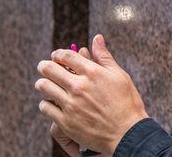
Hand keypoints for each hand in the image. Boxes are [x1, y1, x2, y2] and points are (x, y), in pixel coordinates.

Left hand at [36, 34, 147, 154]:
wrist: (127, 133)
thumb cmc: (127, 102)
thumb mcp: (120, 75)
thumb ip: (104, 56)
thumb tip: (97, 38)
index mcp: (93, 73)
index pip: (66, 56)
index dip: (58, 54)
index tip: (56, 56)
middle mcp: (79, 86)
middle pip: (49, 69)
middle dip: (45, 66)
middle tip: (45, 68)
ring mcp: (71, 104)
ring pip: (44, 87)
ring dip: (43, 83)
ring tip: (46, 85)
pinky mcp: (66, 121)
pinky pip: (45, 107)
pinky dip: (46, 103)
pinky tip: (52, 103)